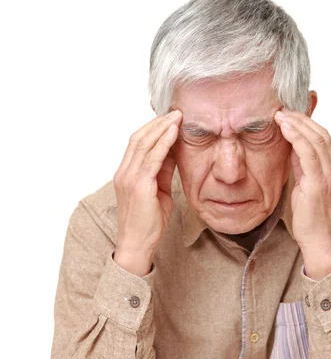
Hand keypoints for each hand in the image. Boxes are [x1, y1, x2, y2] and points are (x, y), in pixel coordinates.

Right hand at [113, 109, 182, 267]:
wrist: (137, 245)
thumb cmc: (148, 223)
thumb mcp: (159, 191)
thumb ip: (164, 171)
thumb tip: (174, 151)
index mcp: (126, 173)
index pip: (137, 142)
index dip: (152, 127)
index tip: (169, 118)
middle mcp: (124, 172)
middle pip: (139, 138)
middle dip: (158, 123)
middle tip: (176, 112)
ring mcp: (129, 178)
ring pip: (144, 144)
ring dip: (162, 128)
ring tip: (178, 117)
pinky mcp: (139, 185)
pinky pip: (152, 158)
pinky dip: (164, 143)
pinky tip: (174, 133)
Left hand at [274, 109, 330, 275]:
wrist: (321, 244)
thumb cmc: (311, 220)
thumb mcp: (305, 187)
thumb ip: (302, 168)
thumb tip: (291, 148)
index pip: (323, 139)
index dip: (307, 124)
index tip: (289, 115)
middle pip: (321, 134)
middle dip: (301, 119)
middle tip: (281, 110)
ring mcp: (330, 177)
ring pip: (316, 140)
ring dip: (296, 124)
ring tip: (280, 115)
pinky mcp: (319, 184)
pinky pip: (309, 154)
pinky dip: (296, 137)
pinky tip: (284, 128)